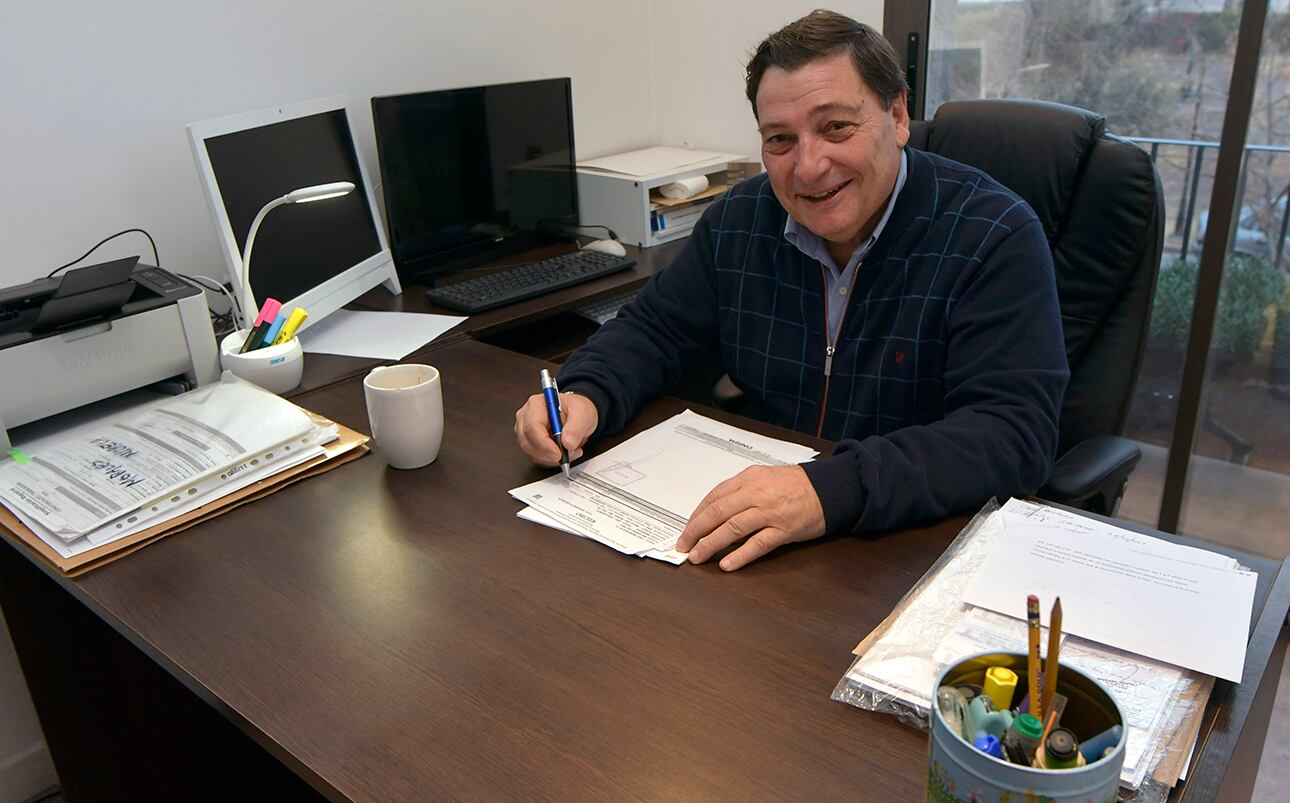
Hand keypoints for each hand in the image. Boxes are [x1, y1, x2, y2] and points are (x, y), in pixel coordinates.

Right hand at [514, 391, 598, 467]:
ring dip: (551, 458)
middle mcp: (526, 416)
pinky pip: (535, 457)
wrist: (577, 415)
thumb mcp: (583, 413)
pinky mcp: (529, 442)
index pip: (532, 426)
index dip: (544, 444)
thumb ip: (576, 427)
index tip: (559, 454)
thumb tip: (567, 442)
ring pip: (531, 452)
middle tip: (569, 454)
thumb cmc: (576, 409)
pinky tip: (563, 453)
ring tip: (570, 451)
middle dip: (549, 453)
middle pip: (528, 441)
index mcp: (537, 404)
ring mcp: (525, 430)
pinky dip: (550, 460)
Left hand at [677, 465, 825, 570]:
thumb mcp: (763, 477)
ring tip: (698, 556)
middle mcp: (756, 494)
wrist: (828, 488)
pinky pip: (758, 544)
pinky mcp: (784, 530)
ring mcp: (770, 512)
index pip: (714, 498)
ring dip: (711, 544)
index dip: (696, 516)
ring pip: (733, 528)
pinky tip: (727, 564)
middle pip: (717, 513)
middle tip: (684, 546)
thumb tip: (715, 511)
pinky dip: (740, 555)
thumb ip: (740, 491)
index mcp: (748, 479)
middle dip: (696, 531)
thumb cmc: (795, 484)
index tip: (687, 530)